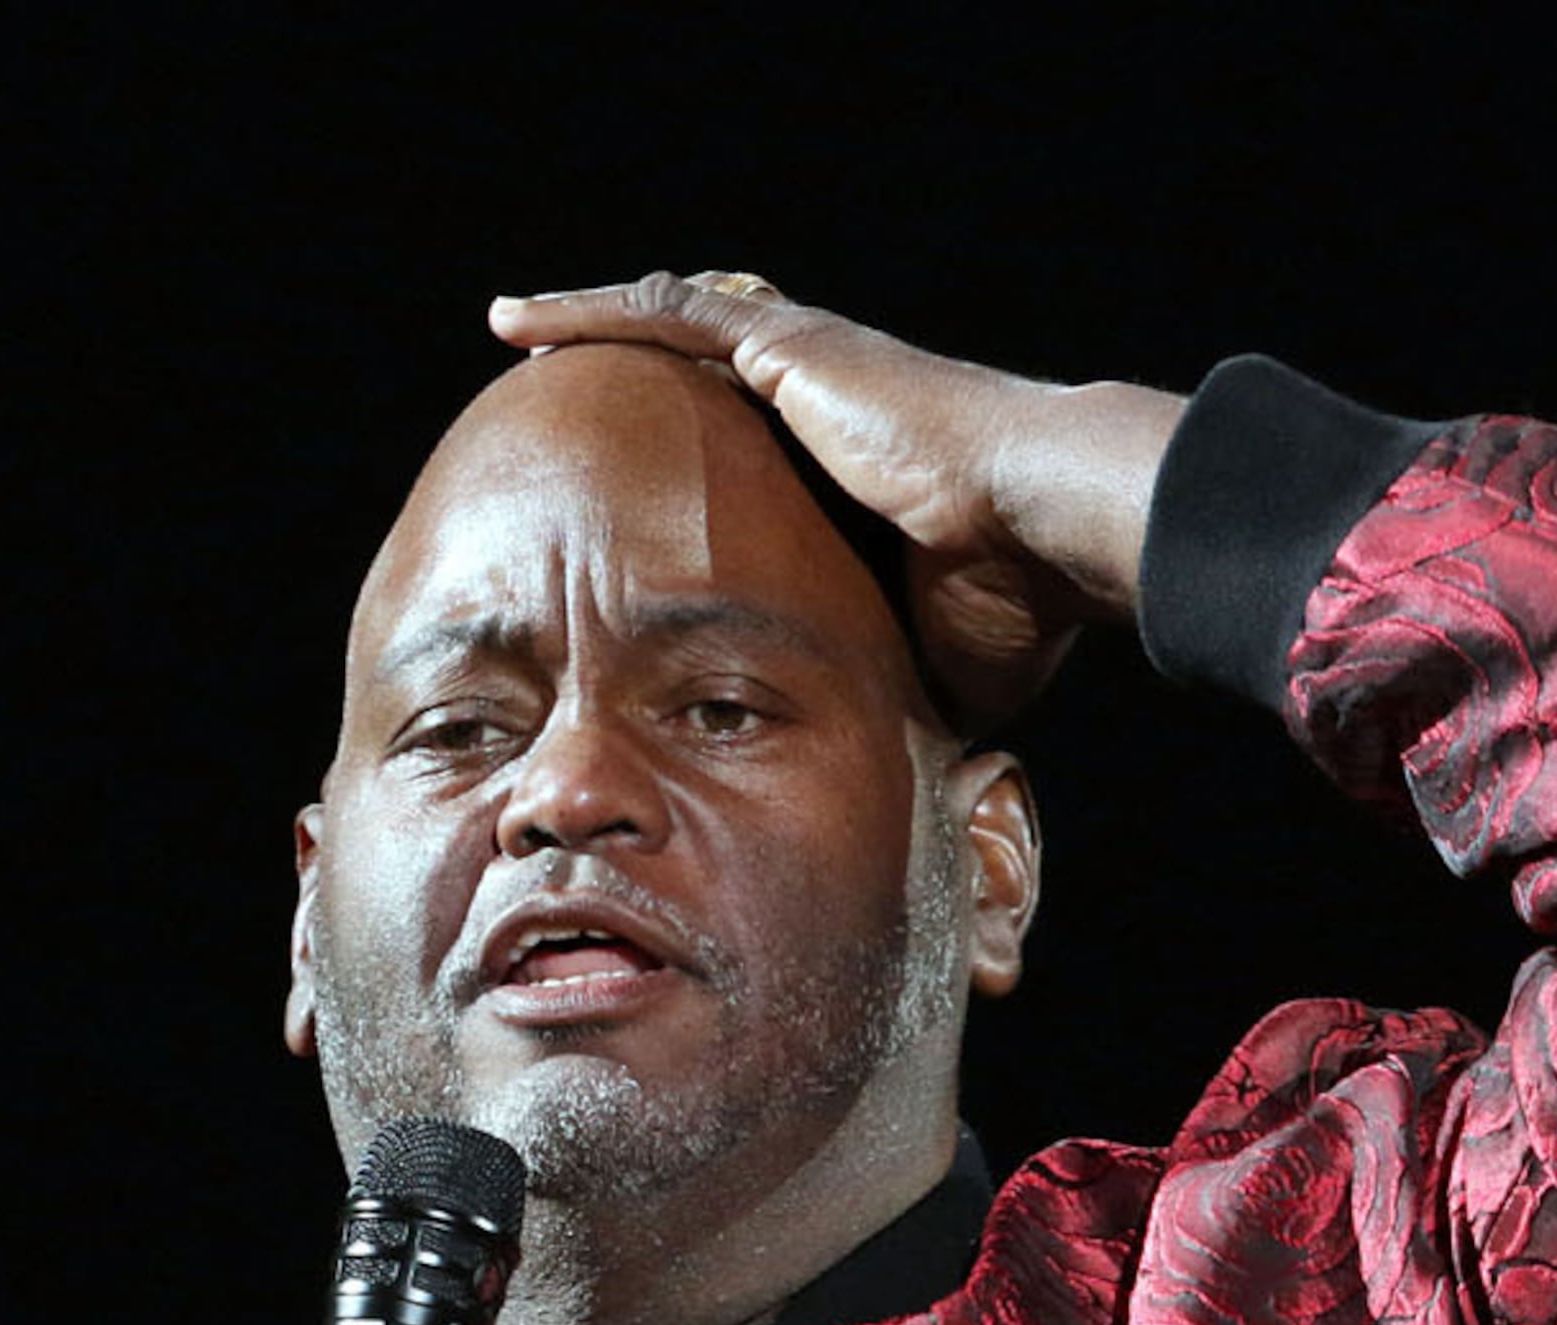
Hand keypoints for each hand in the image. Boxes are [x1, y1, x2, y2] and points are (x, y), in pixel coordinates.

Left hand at [488, 273, 1184, 726]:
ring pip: (673, 331)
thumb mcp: (925, 666)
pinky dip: (591, 314)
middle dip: (631, 385)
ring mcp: (806, 367)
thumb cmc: (1012, 607)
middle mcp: (826, 404)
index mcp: (857, 472)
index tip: (640, 492)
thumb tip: (880, 778)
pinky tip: (518, 323)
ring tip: (514, 335)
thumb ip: (887, 695)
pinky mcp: (790, 348)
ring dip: (591, 332)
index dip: (695, 465)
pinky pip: (669, 317)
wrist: (1042, 533)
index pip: (756, 454)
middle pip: (705, 382)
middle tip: (555, 405)